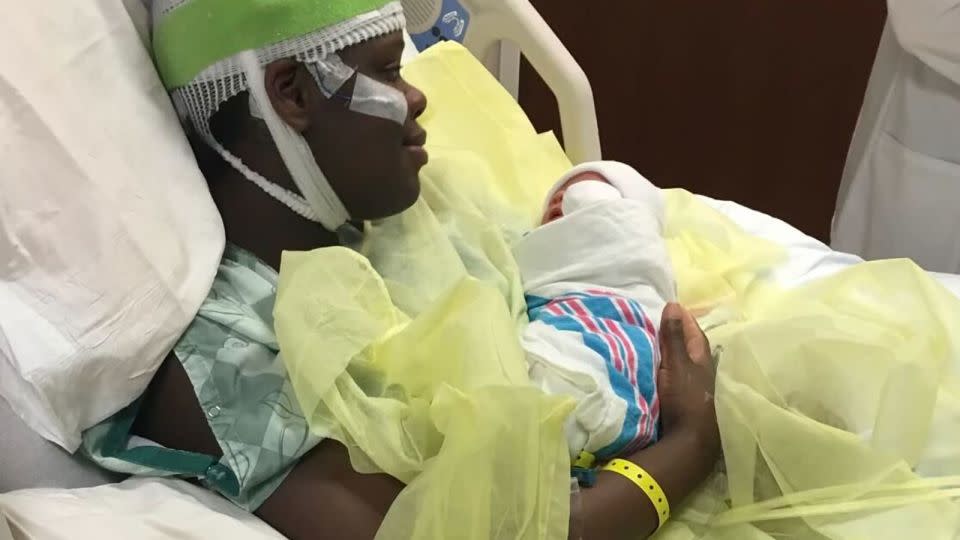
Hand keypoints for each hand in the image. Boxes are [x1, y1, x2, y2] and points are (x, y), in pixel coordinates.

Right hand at [657, 303, 719, 455]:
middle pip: (690, 347)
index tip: (671, 306)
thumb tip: (674, 305)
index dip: (684, 319)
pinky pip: (674, 376)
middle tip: (659, 321)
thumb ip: (673, 337)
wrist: (689, 442)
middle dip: (677, 334)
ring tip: (653, 341)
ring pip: (683, 363)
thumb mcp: (677, 365)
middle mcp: (701, 372)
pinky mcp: (684, 401)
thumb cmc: (686, 400)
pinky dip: (666, 368)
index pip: (694, 332)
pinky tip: (655, 368)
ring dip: (671, 352)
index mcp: (702, 360)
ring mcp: (694, 388)